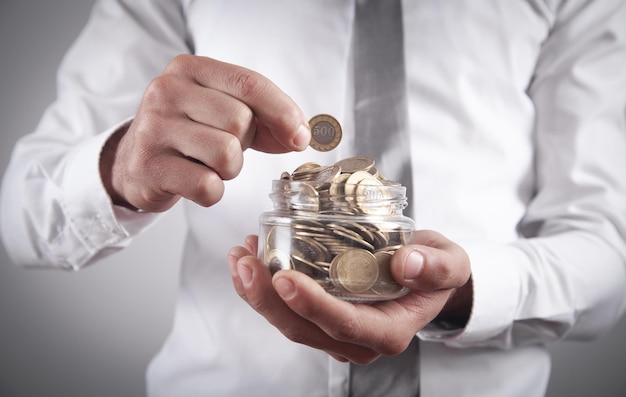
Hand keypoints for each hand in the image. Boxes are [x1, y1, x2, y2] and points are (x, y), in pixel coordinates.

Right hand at [100, 55, 310, 211]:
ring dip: (229, 170)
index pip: (249, 84)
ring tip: (207, 164)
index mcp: (189, 69)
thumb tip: (300, 135)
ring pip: (227, 154)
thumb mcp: (221, 112)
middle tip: (223, 146)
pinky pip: (208, 186)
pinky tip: (194, 181)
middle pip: (240, 121)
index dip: (283, 112)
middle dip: (245, 143)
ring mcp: (154, 128)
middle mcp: (166, 91)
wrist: (134, 162)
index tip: (301, 137)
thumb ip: (263, 118)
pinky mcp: (148, 166)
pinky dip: (212, 192)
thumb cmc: (188, 134)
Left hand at [228, 230, 471, 363]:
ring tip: (241, 255)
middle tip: (245, 261)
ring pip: (288, 322)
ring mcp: (336, 332)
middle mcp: (357, 340)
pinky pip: (287, 310)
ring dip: (257, 291)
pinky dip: (263, 286)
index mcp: (388, 331)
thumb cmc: (435, 270)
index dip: (311, 305)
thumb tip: (408, 264)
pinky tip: (251, 258)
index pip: (344, 325)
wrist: (426, 276)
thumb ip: (437, 266)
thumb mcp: (450, 263)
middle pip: (304, 328)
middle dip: (267, 298)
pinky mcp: (321, 317)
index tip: (284, 277)